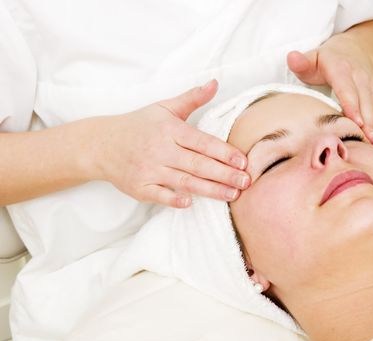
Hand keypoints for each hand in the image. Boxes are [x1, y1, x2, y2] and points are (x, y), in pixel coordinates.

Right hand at [90, 80, 249, 207]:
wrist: (100, 144)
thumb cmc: (139, 125)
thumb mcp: (164, 107)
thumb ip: (192, 98)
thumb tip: (215, 82)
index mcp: (170, 130)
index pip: (202, 142)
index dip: (224, 152)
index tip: (244, 161)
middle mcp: (161, 150)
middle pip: (198, 164)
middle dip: (225, 174)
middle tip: (247, 181)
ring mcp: (149, 170)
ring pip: (184, 181)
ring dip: (210, 190)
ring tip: (233, 194)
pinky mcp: (139, 187)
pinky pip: (159, 195)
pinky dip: (174, 199)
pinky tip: (191, 203)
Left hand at [287, 40, 372, 146]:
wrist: (351, 49)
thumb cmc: (327, 59)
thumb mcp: (312, 57)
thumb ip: (301, 62)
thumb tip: (292, 57)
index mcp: (341, 69)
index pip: (347, 89)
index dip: (352, 106)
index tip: (356, 122)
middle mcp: (359, 76)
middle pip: (365, 101)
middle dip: (368, 121)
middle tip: (367, 140)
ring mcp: (371, 84)